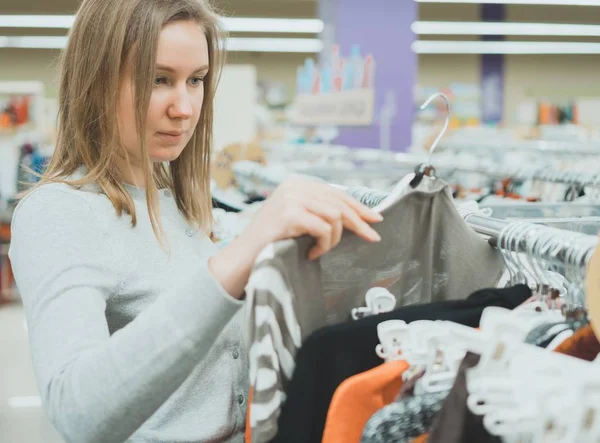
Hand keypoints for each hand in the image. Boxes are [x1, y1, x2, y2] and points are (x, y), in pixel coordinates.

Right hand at [209, 175, 382, 298]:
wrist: (243, 258)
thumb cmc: (272, 242)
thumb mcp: (298, 219)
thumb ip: (319, 211)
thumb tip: (357, 217)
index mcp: (297, 182)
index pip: (336, 193)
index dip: (359, 207)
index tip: (375, 220)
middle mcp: (295, 185)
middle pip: (340, 203)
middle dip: (359, 223)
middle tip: (372, 238)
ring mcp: (292, 197)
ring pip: (336, 216)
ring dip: (333, 240)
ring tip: (320, 251)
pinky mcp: (291, 213)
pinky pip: (325, 229)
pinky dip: (323, 245)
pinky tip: (311, 254)